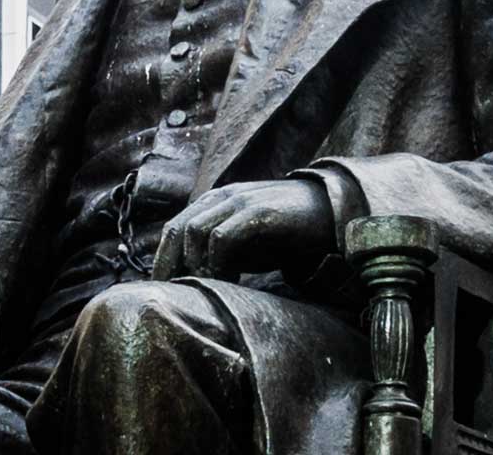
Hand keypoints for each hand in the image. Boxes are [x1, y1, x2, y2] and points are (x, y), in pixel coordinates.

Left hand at [151, 179, 336, 281]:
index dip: (163, 258)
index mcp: (214, 203)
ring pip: (195, 231)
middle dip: (169, 263)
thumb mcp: (247, 244)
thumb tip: (192, 280)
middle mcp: (221, 198)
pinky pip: (223, 237)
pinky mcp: (259, 212)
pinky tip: (227, 282)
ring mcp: (239, 202)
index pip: (174, 229)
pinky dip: (218, 261)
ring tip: (203, 289)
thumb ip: (221, 253)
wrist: (333, 214)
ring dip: (195, 264)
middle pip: (177, 229)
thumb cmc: (286, 233)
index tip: (159, 288)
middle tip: (171, 294)